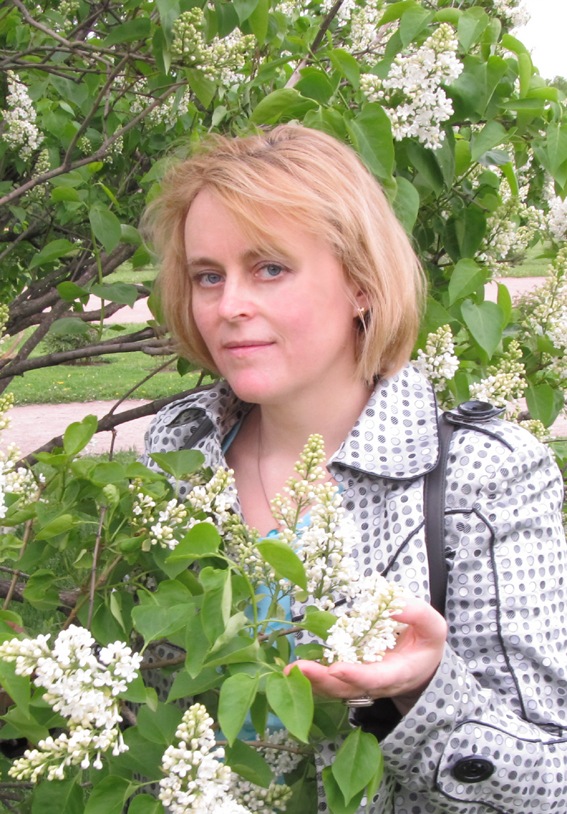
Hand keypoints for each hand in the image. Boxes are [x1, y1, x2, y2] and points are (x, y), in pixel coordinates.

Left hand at [287, 597, 447, 714]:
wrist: (422, 662)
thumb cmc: (426, 643)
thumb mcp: (434, 627)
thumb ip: (419, 615)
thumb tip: (394, 606)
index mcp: (398, 673)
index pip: (376, 678)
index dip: (356, 676)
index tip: (337, 669)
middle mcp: (376, 683)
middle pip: (347, 688)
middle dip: (322, 680)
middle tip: (299, 670)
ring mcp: (360, 682)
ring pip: (334, 688)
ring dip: (311, 681)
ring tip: (289, 671)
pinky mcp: (349, 676)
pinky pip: (329, 682)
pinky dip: (311, 678)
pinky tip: (293, 670)